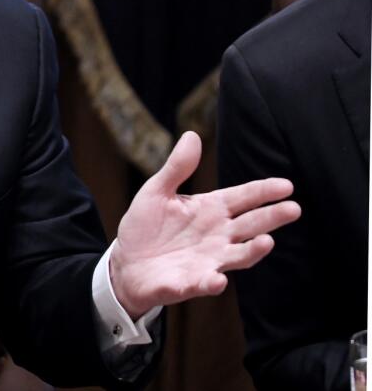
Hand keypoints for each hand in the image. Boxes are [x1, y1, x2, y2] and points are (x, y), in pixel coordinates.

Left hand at [110, 130, 300, 318]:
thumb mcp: (157, 191)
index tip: (286, 185)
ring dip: (252, 251)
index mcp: (210, 210)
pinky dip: (211, 282)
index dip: (263, 191)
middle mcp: (216, 236)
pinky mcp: (189, 283)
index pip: (243, 198)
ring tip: (267, 242)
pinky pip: (204, 284)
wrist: (125, 263)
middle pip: (250, 225)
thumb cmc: (146, 226)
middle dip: (272, 218)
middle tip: (293, 208)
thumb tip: (192, 135)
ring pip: (237, 256)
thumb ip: (177, 168)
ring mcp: (207, 261)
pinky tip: (218, 279)